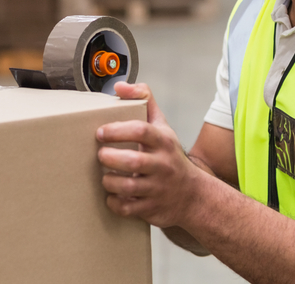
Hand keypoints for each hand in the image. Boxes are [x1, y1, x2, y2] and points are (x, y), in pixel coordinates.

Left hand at [96, 82, 202, 227]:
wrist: (193, 195)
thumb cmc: (170, 157)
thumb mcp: (162, 127)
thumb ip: (143, 101)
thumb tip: (119, 87)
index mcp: (163, 141)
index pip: (141, 131)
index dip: (117, 130)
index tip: (101, 133)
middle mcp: (162, 164)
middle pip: (132, 161)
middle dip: (110, 158)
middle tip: (102, 155)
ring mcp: (157, 188)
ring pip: (126, 186)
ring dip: (109, 181)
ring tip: (106, 175)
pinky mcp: (151, 208)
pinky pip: (126, 207)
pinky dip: (114, 202)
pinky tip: (113, 194)